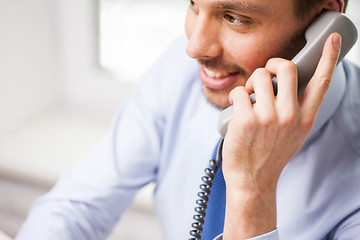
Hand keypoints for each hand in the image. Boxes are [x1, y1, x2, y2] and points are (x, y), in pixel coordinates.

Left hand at [222, 33, 341, 238]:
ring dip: (250, 82)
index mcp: (305, 118)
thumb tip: (286, 85)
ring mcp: (269, 117)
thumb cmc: (269, 156)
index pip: (322, 82)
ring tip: (248, 98)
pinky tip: (236, 108)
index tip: (332, 39)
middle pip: (286, 67)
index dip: (329, 57)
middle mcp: (290, 115)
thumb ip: (296, 111)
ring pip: (259, 75)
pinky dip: (235, 96)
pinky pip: (239, 91)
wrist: (252, 181)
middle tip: (264, 76)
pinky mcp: (247, 119)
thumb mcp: (293, 135)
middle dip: (271, 65)